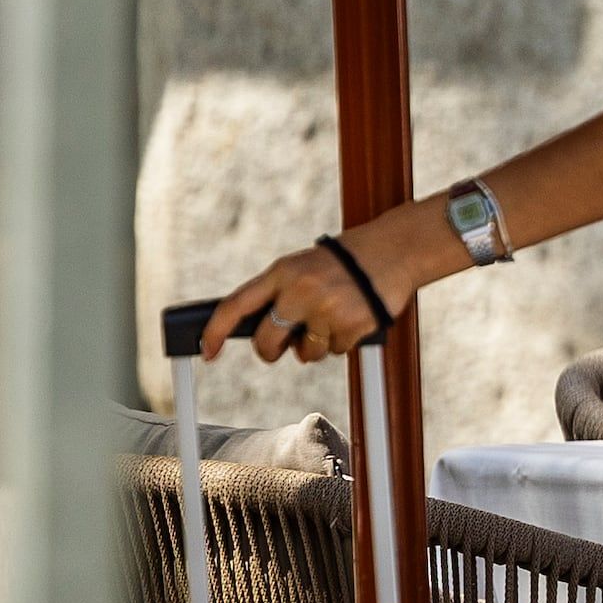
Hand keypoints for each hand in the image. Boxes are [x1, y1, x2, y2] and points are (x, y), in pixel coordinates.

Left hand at [204, 233, 406, 365]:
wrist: (395, 250)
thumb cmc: (345, 261)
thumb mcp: (304, 267)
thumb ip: (280, 294)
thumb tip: (261, 334)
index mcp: (283, 272)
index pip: (235, 305)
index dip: (214, 331)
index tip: (207, 350)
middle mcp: (300, 291)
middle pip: (265, 342)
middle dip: (271, 351)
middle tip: (282, 347)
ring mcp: (326, 310)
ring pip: (305, 352)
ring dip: (314, 345)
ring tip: (333, 317)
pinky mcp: (351, 326)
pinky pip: (335, 350)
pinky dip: (341, 341)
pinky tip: (352, 317)